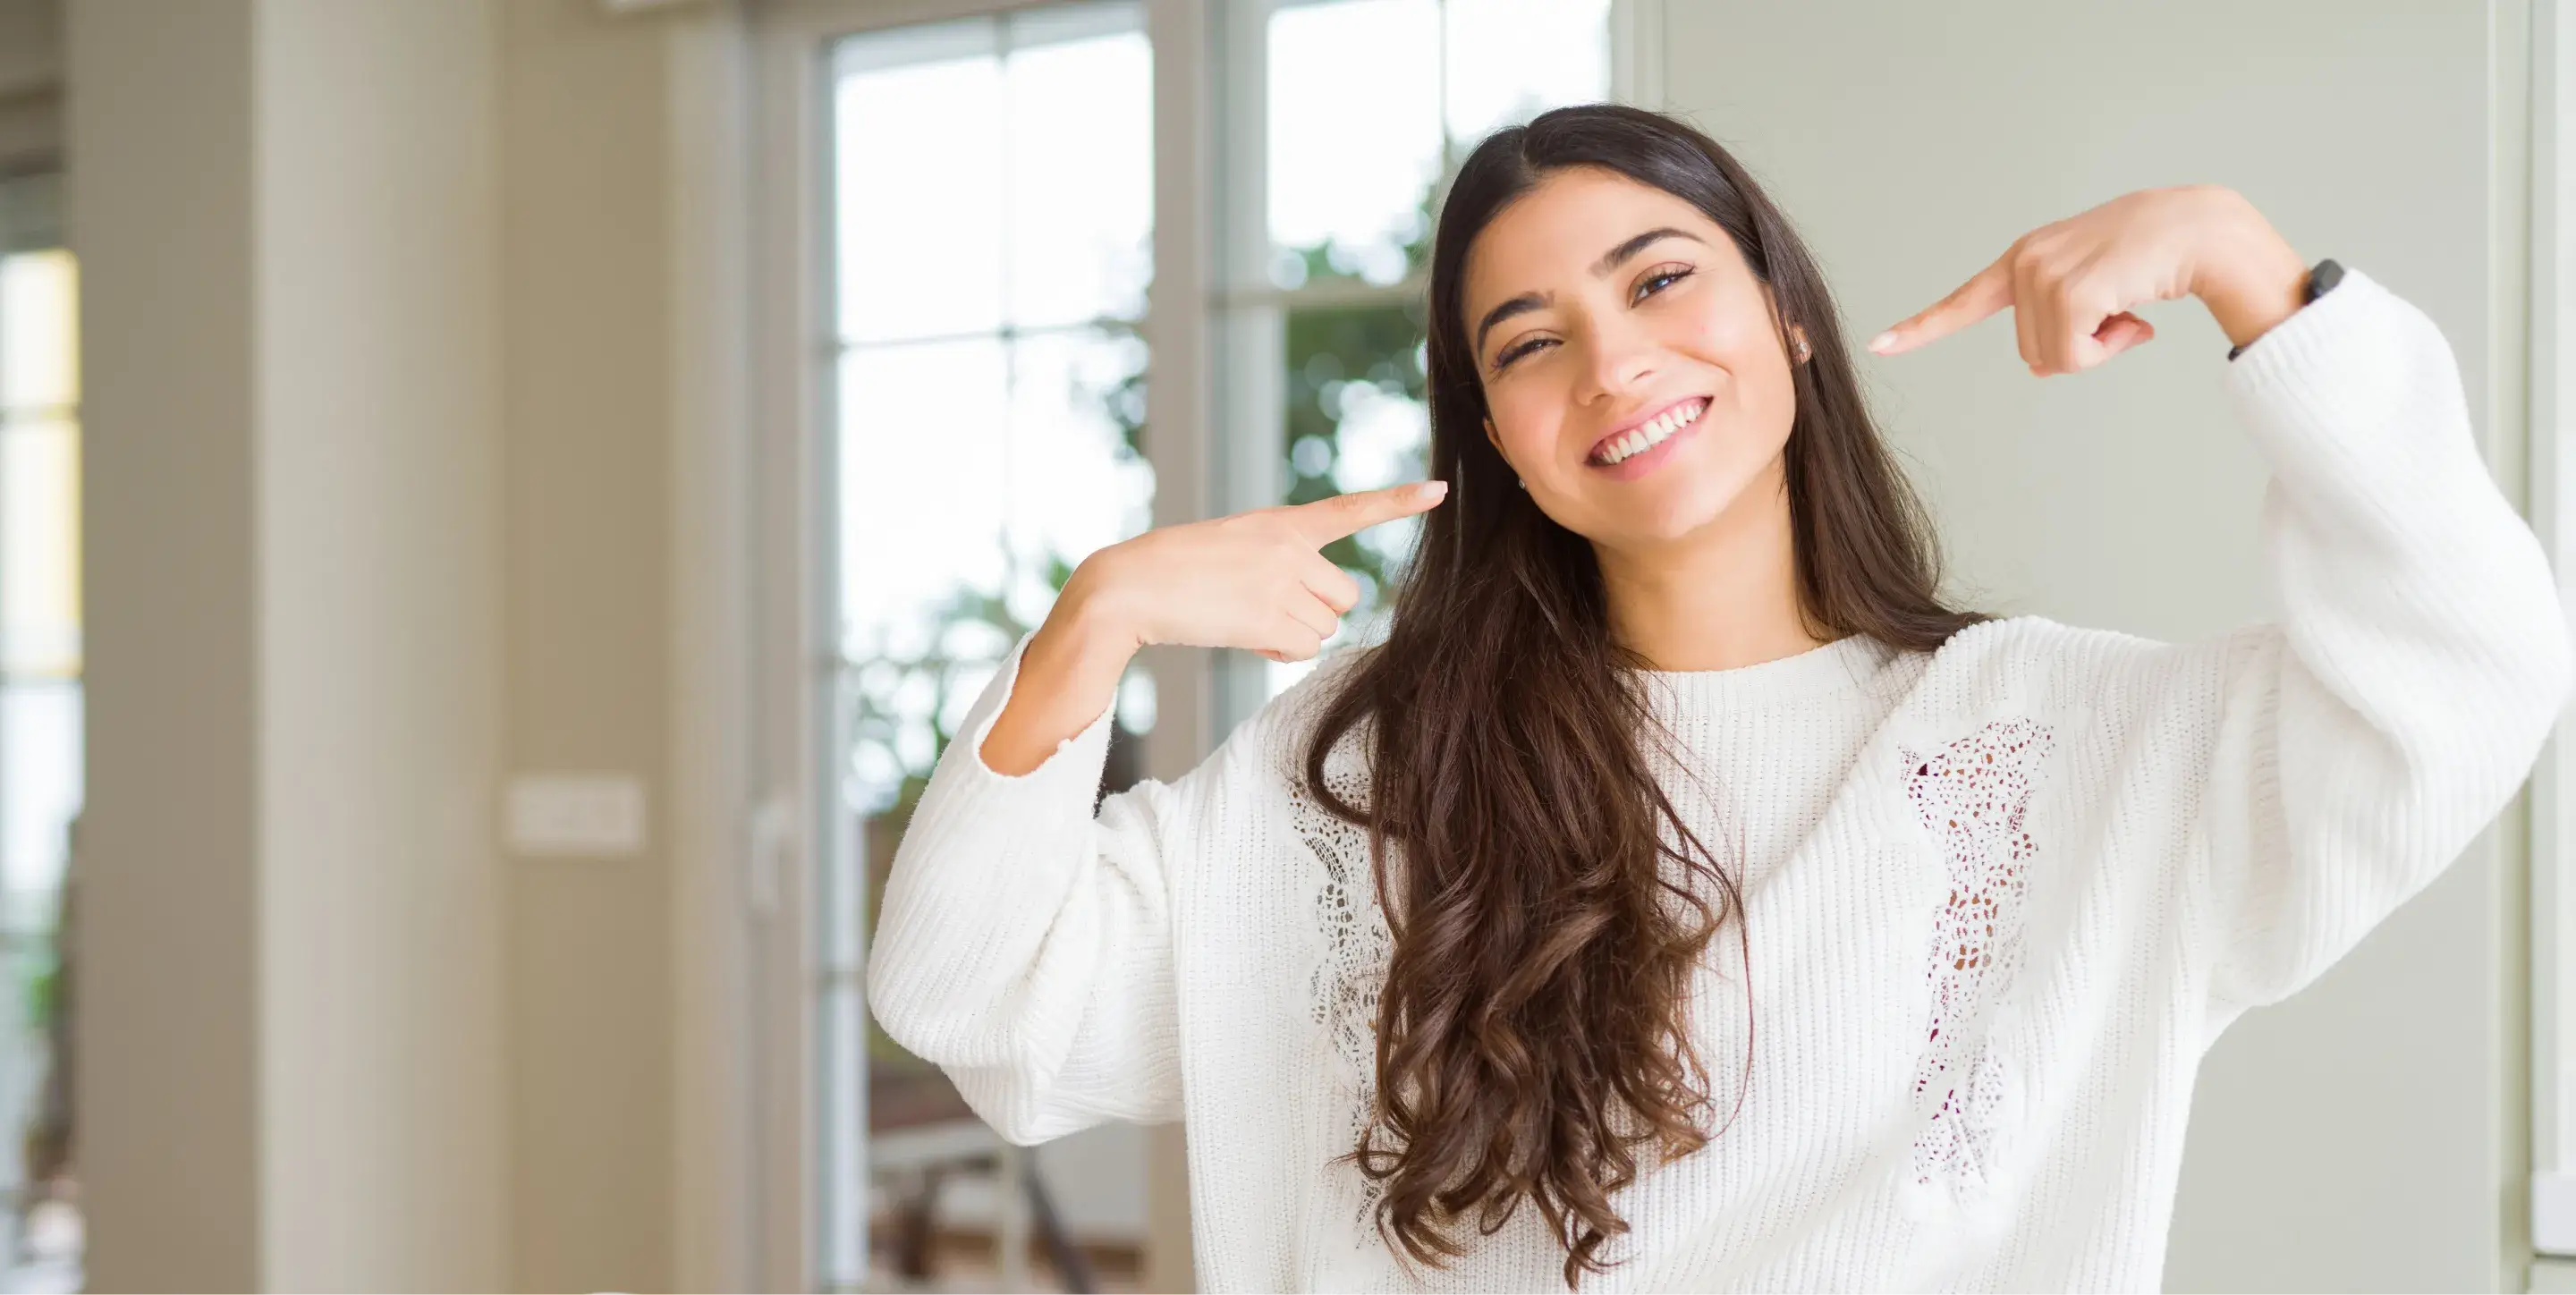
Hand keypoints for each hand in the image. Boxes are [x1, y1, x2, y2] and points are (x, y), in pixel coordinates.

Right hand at [1070, 480, 1448, 662]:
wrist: (1131, 585)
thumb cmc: (1176, 570)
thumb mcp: (1236, 546)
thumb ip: (1281, 564)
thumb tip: (1312, 622)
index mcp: (1282, 522)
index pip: (1351, 510)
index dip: (1398, 502)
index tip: (1439, 490)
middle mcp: (1291, 548)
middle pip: (1345, 594)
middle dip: (1318, 610)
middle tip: (1269, 608)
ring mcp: (1282, 583)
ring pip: (1324, 626)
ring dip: (1293, 633)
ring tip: (1244, 617)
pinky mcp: (1269, 618)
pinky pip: (1302, 649)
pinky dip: (1277, 651)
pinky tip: (1242, 633)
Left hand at [1867, 184, 2308, 374]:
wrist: (2200, 230)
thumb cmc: (2151, 258)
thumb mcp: (2093, 286)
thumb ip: (2056, 320)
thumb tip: (2037, 367)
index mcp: (2025, 260)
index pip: (1965, 300)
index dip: (1922, 327)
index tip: (1878, 345)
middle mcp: (2025, 262)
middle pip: (2030, 353)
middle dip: (2079, 345)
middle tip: (2116, 307)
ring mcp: (2043, 274)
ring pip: (2053, 359)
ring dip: (2099, 347)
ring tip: (2127, 304)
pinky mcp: (2069, 291)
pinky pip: (2073, 357)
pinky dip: (2109, 349)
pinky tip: (2136, 316)